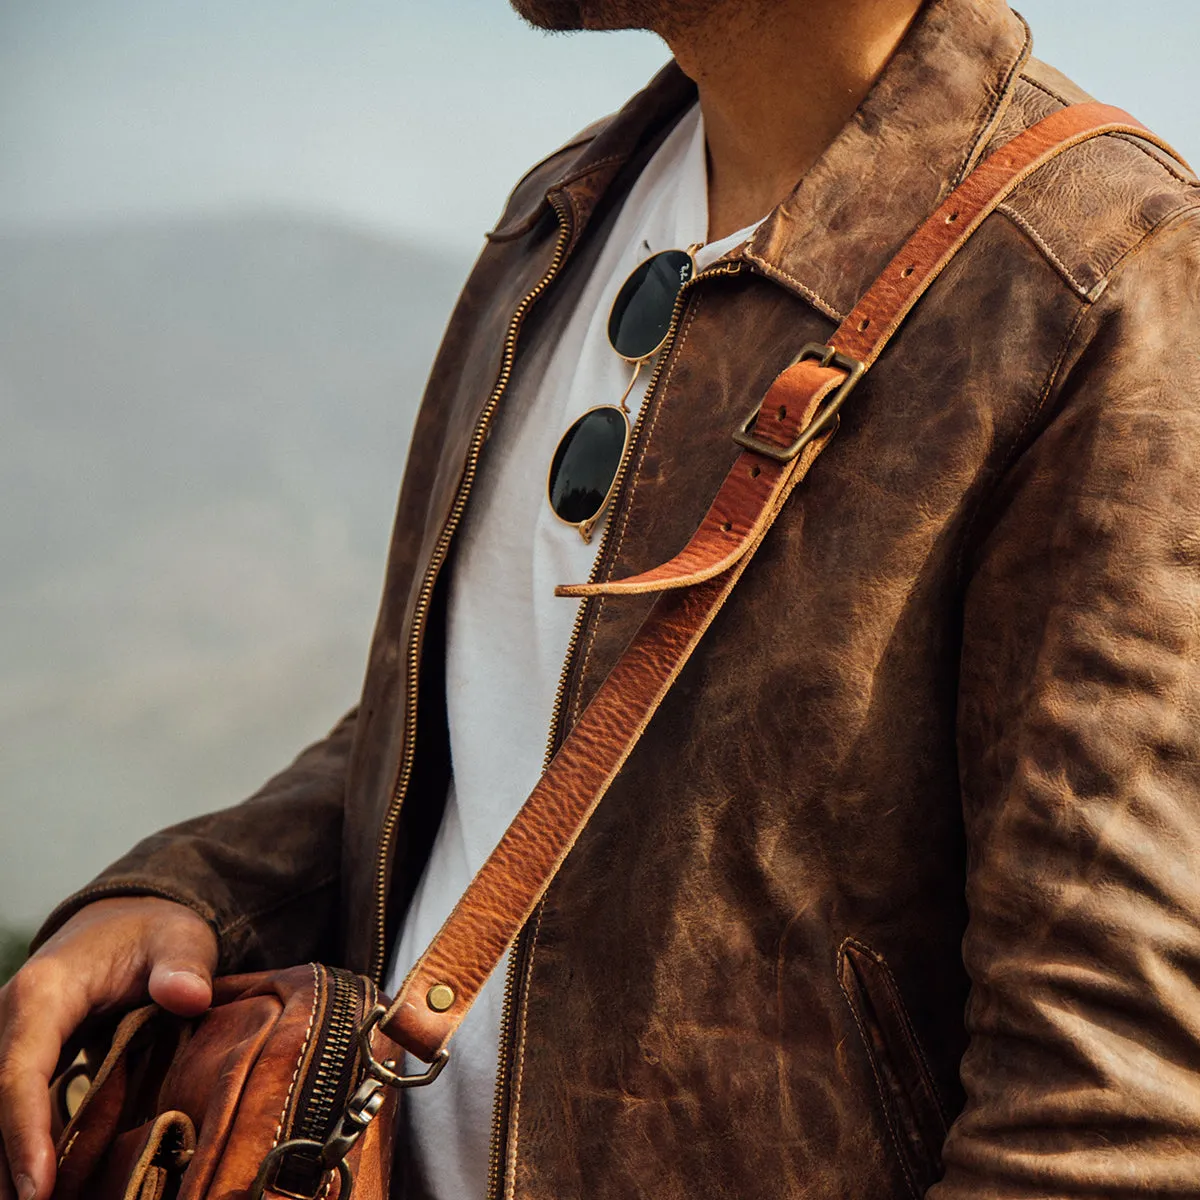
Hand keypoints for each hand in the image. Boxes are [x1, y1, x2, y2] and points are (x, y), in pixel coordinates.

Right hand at [0, 897, 217, 1199]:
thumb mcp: (179, 938)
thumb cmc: (154, 931)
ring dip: (9, 1161)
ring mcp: (9, 1039)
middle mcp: (11, 1017)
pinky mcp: (19, 1058)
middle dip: (8, 1165)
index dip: (24, 1134)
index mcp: (44, 991)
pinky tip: (42, 1186)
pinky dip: (22, 1145)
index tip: (38, 1190)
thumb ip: (183, 967)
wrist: (127, 920)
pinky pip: (13, 1104)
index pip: (19, 1072)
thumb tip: (189, 996)